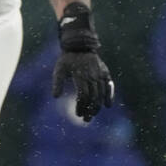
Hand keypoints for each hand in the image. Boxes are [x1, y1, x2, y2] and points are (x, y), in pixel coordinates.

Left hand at [52, 2, 114, 121]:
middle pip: (93, 97)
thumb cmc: (67, 59)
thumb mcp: (59, 69)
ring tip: (92, 115)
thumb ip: (57, 83)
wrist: (80, 45)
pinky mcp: (105, 73)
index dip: (81, 106)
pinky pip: (109, 86)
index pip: (83, 95)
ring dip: (98, 106)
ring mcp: (100, 74)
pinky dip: (110, 96)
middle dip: (90, 110)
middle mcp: (92, 76)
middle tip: (85, 119)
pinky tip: (108, 105)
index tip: (77, 114)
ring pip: (101, 94)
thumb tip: (55, 97)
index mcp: (80, 75)